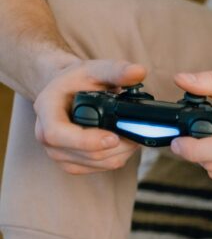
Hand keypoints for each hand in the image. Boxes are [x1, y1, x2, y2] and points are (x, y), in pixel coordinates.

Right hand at [33, 60, 145, 174]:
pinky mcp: (71, 163)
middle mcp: (45, 135)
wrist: (68, 92)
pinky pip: (98, 169)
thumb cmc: (79, 80)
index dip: (87, 141)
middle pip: (85, 154)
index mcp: (46, 110)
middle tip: (135, 133)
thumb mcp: (95, 69)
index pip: (58, 135)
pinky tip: (122, 144)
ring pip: (96, 164)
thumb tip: (139, 71)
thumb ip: (116, 70)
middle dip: (116, 147)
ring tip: (130, 135)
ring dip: (120, 153)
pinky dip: (116, 158)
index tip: (114, 138)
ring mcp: (58, 153)